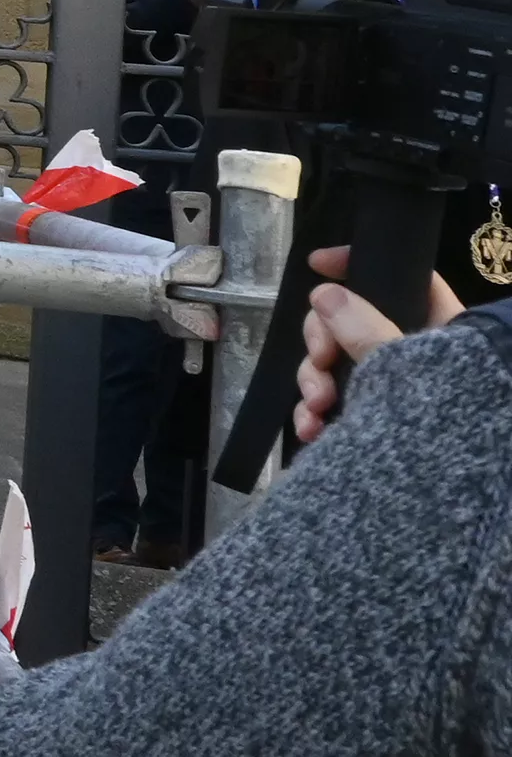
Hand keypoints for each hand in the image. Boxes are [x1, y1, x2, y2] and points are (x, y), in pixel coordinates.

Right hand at [293, 243, 466, 443]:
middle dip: (322, 341)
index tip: (319, 264)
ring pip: (331, 363)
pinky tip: (311, 429)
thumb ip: (364, 328)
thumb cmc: (443, 421)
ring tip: (317, 410)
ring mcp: (382, 386)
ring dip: (313, 383)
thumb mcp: (405, 367)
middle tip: (320, 359)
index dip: (359, 263)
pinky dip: (313, 413)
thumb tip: (324, 293)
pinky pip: (327, 401)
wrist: (445, 493)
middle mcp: (407, 352)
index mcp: (436, 329)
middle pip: (349, 319)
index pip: (401, 278)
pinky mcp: (363, 417)